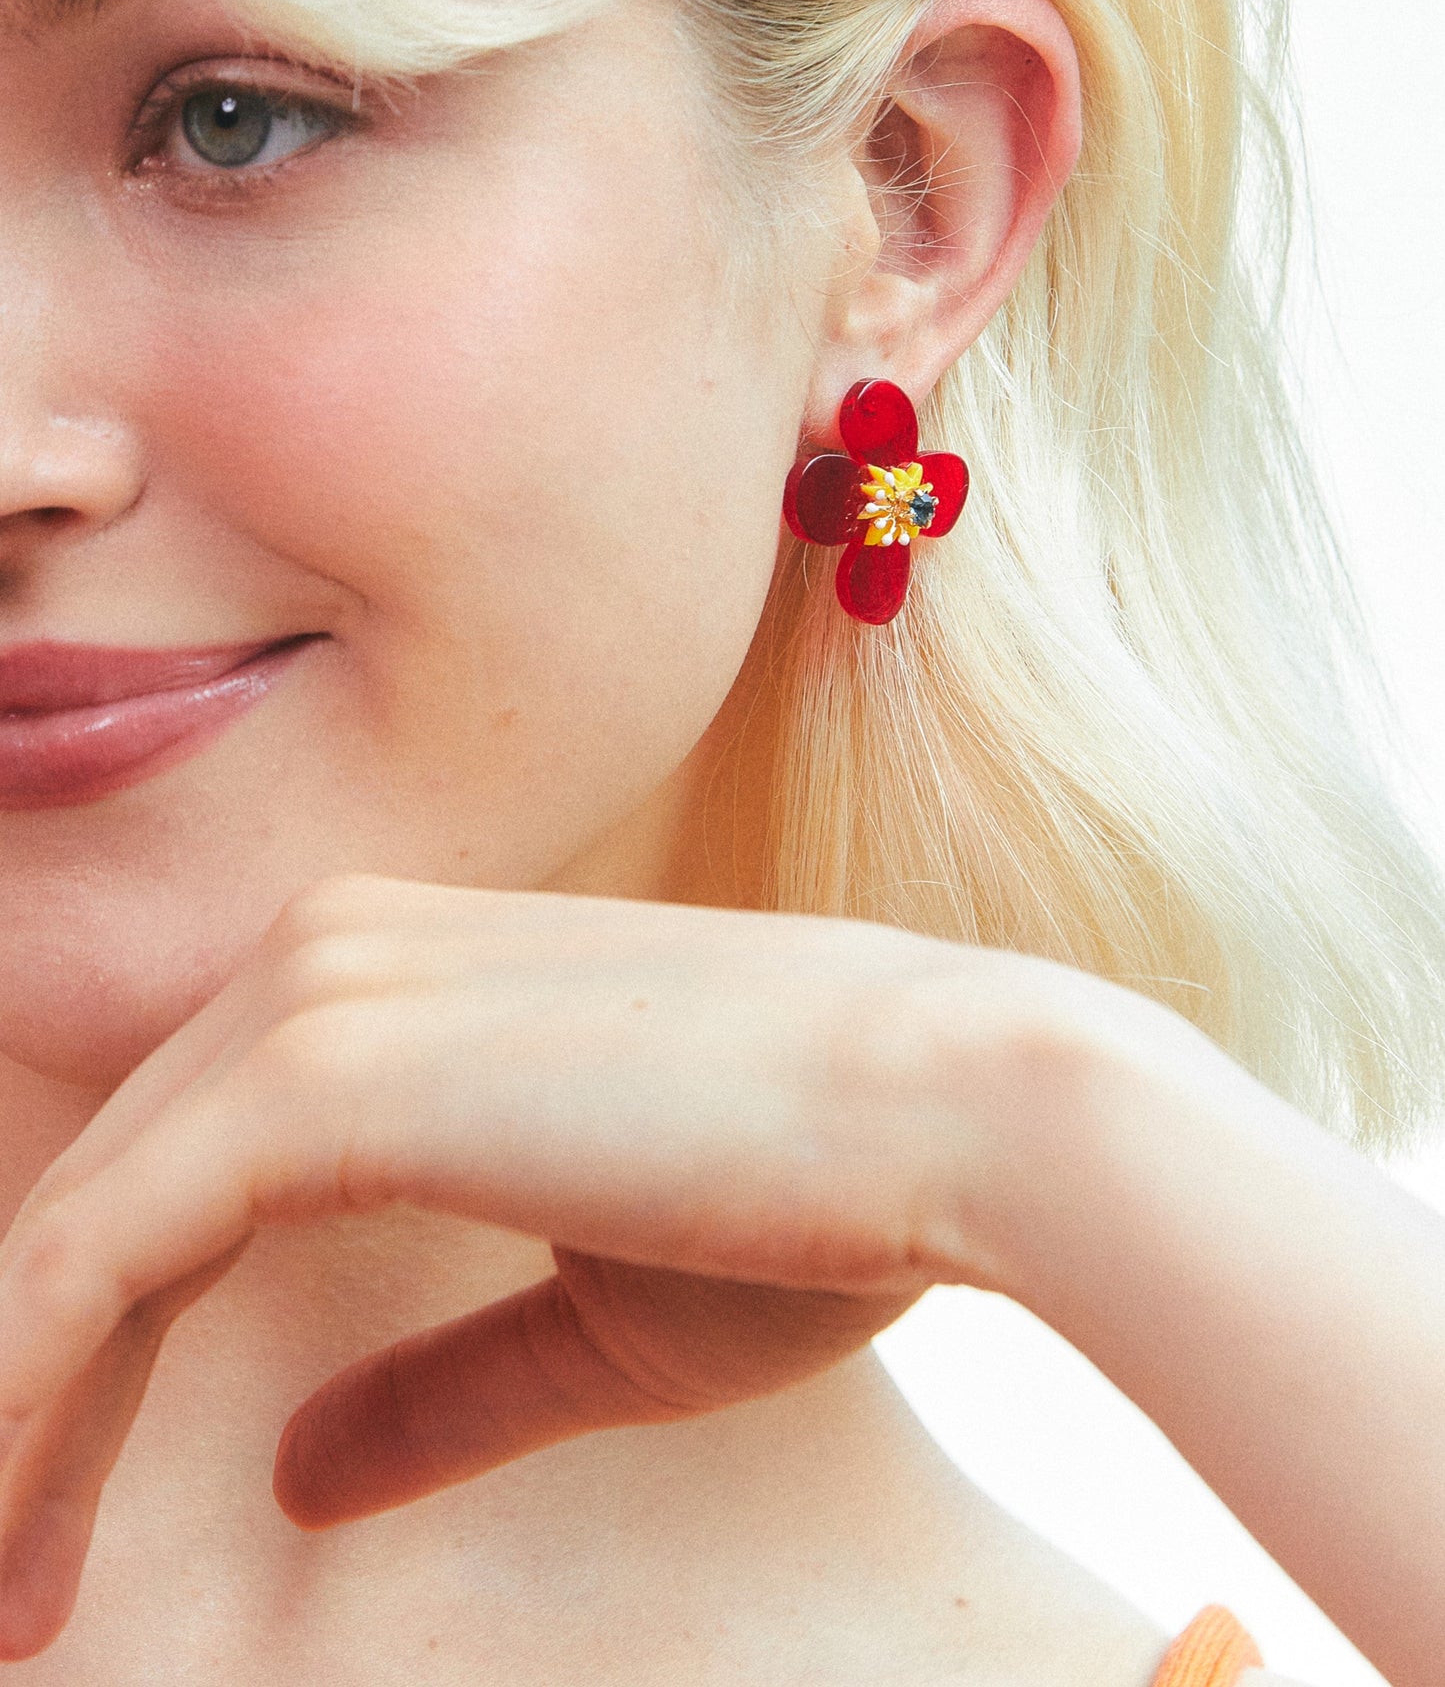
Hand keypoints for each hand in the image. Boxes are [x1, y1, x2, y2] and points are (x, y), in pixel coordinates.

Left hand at [0, 877, 1034, 1658]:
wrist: (960, 1112)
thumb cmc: (809, 1207)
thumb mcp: (587, 1324)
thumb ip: (430, 1386)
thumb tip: (291, 1471)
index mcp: (389, 985)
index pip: (185, 1179)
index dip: (100, 1364)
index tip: (60, 1529)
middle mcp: (327, 956)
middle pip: (112, 1205)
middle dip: (39, 1406)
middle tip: (6, 1597)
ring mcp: (317, 998)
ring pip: (80, 1231)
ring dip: (14, 1422)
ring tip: (1, 1603)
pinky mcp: (321, 1075)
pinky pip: (97, 1255)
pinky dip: (29, 1397)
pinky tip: (17, 1532)